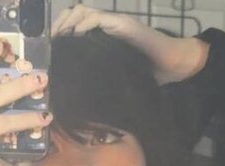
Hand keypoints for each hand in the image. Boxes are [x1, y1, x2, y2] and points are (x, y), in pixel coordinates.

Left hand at [52, 4, 208, 85]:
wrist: (173, 65)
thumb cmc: (150, 74)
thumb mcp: (119, 75)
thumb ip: (103, 76)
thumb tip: (84, 94)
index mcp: (105, 35)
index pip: (77, 24)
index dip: (62, 31)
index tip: (51, 46)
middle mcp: (108, 25)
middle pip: (75, 13)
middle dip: (60, 24)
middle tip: (51, 41)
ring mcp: (115, 22)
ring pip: (83, 12)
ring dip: (69, 22)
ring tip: (61, 37)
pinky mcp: (123, 24)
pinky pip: (98, 18)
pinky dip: (85, 24)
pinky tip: (77, 35)